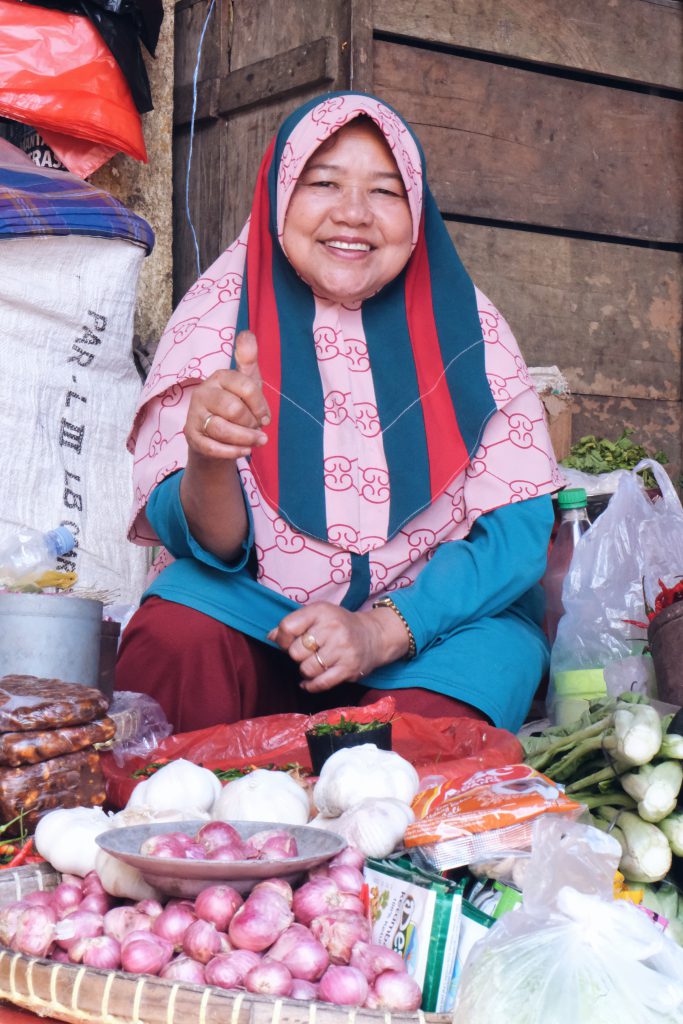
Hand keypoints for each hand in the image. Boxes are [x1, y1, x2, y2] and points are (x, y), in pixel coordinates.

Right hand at [184, 331, 270, 460]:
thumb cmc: (235, 406)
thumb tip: (247, 334)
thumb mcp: (246, 383)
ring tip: (257, 442)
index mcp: (219, 377)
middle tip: (258, 430)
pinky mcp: (191, 437)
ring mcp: (194, 415)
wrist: (216, 436)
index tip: (265, 416)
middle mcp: (203, 393)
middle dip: (251, 423)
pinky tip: (245, 451)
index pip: (246, 387)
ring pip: (223, 430)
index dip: (260, 405)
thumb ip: (248, 360)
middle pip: (234, 409)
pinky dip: (233, 452)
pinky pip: (214, 448)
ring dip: (246, 440)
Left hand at [267, 601, 409, 692]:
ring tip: (314, 663)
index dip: (283, 639)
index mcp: (321, 611)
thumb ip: (294, 624)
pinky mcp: (349, 668)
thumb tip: (270, 636)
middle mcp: (333, 628)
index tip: (289, 642)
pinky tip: (309, 682)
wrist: (374, 636)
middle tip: (307, 653)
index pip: (288, 627)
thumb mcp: (318, 615)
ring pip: (307, 669)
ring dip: (306, 670)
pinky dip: (311, 685)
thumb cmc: (339, 625)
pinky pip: (320, 684)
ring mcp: (343, 649)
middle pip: (296, 652)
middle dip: (297, 656)